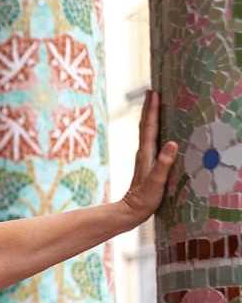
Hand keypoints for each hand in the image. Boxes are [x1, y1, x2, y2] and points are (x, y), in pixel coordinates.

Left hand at [120, 90, 177, 226]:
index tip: (154, 93)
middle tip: (153, 90)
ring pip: (147, 132)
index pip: (150, 127)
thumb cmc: (144, 199)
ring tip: (155, 103)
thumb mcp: (156, 182)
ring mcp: (144, 158)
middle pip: (146, 125)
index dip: (152, 109)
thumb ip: (163, 163)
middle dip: (150, 107)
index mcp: (146, 154)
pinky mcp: (147, 164)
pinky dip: (153, 130)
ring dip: (151, 116)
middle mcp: (144, 153)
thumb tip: (171, 143)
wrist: (130, 211)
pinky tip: (158, 130)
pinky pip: (150, 141)